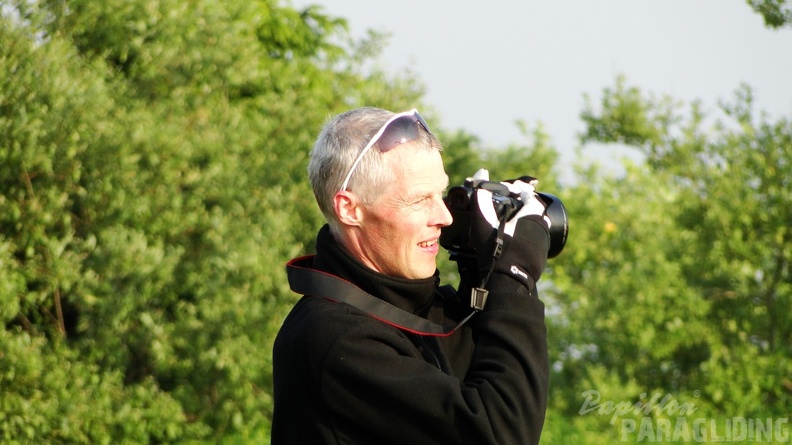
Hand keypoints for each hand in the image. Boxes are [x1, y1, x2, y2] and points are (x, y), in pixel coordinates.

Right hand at [467, 169, 550, 289]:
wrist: (508, 281)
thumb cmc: (496, 250)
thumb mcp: (484, 222)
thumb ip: (482, 196)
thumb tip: (482, 172)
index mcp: (533, 214)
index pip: (529, 194)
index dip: (518, 189)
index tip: (509, 190)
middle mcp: (542, 226)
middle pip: (534, 209)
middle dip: (522, 205)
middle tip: (508, 205)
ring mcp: (544, 242)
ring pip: (536, 224)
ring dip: (524, 220)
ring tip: (509, 221)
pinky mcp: (541, 256)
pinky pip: (535, 238)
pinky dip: (526, 234)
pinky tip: (514, 238)